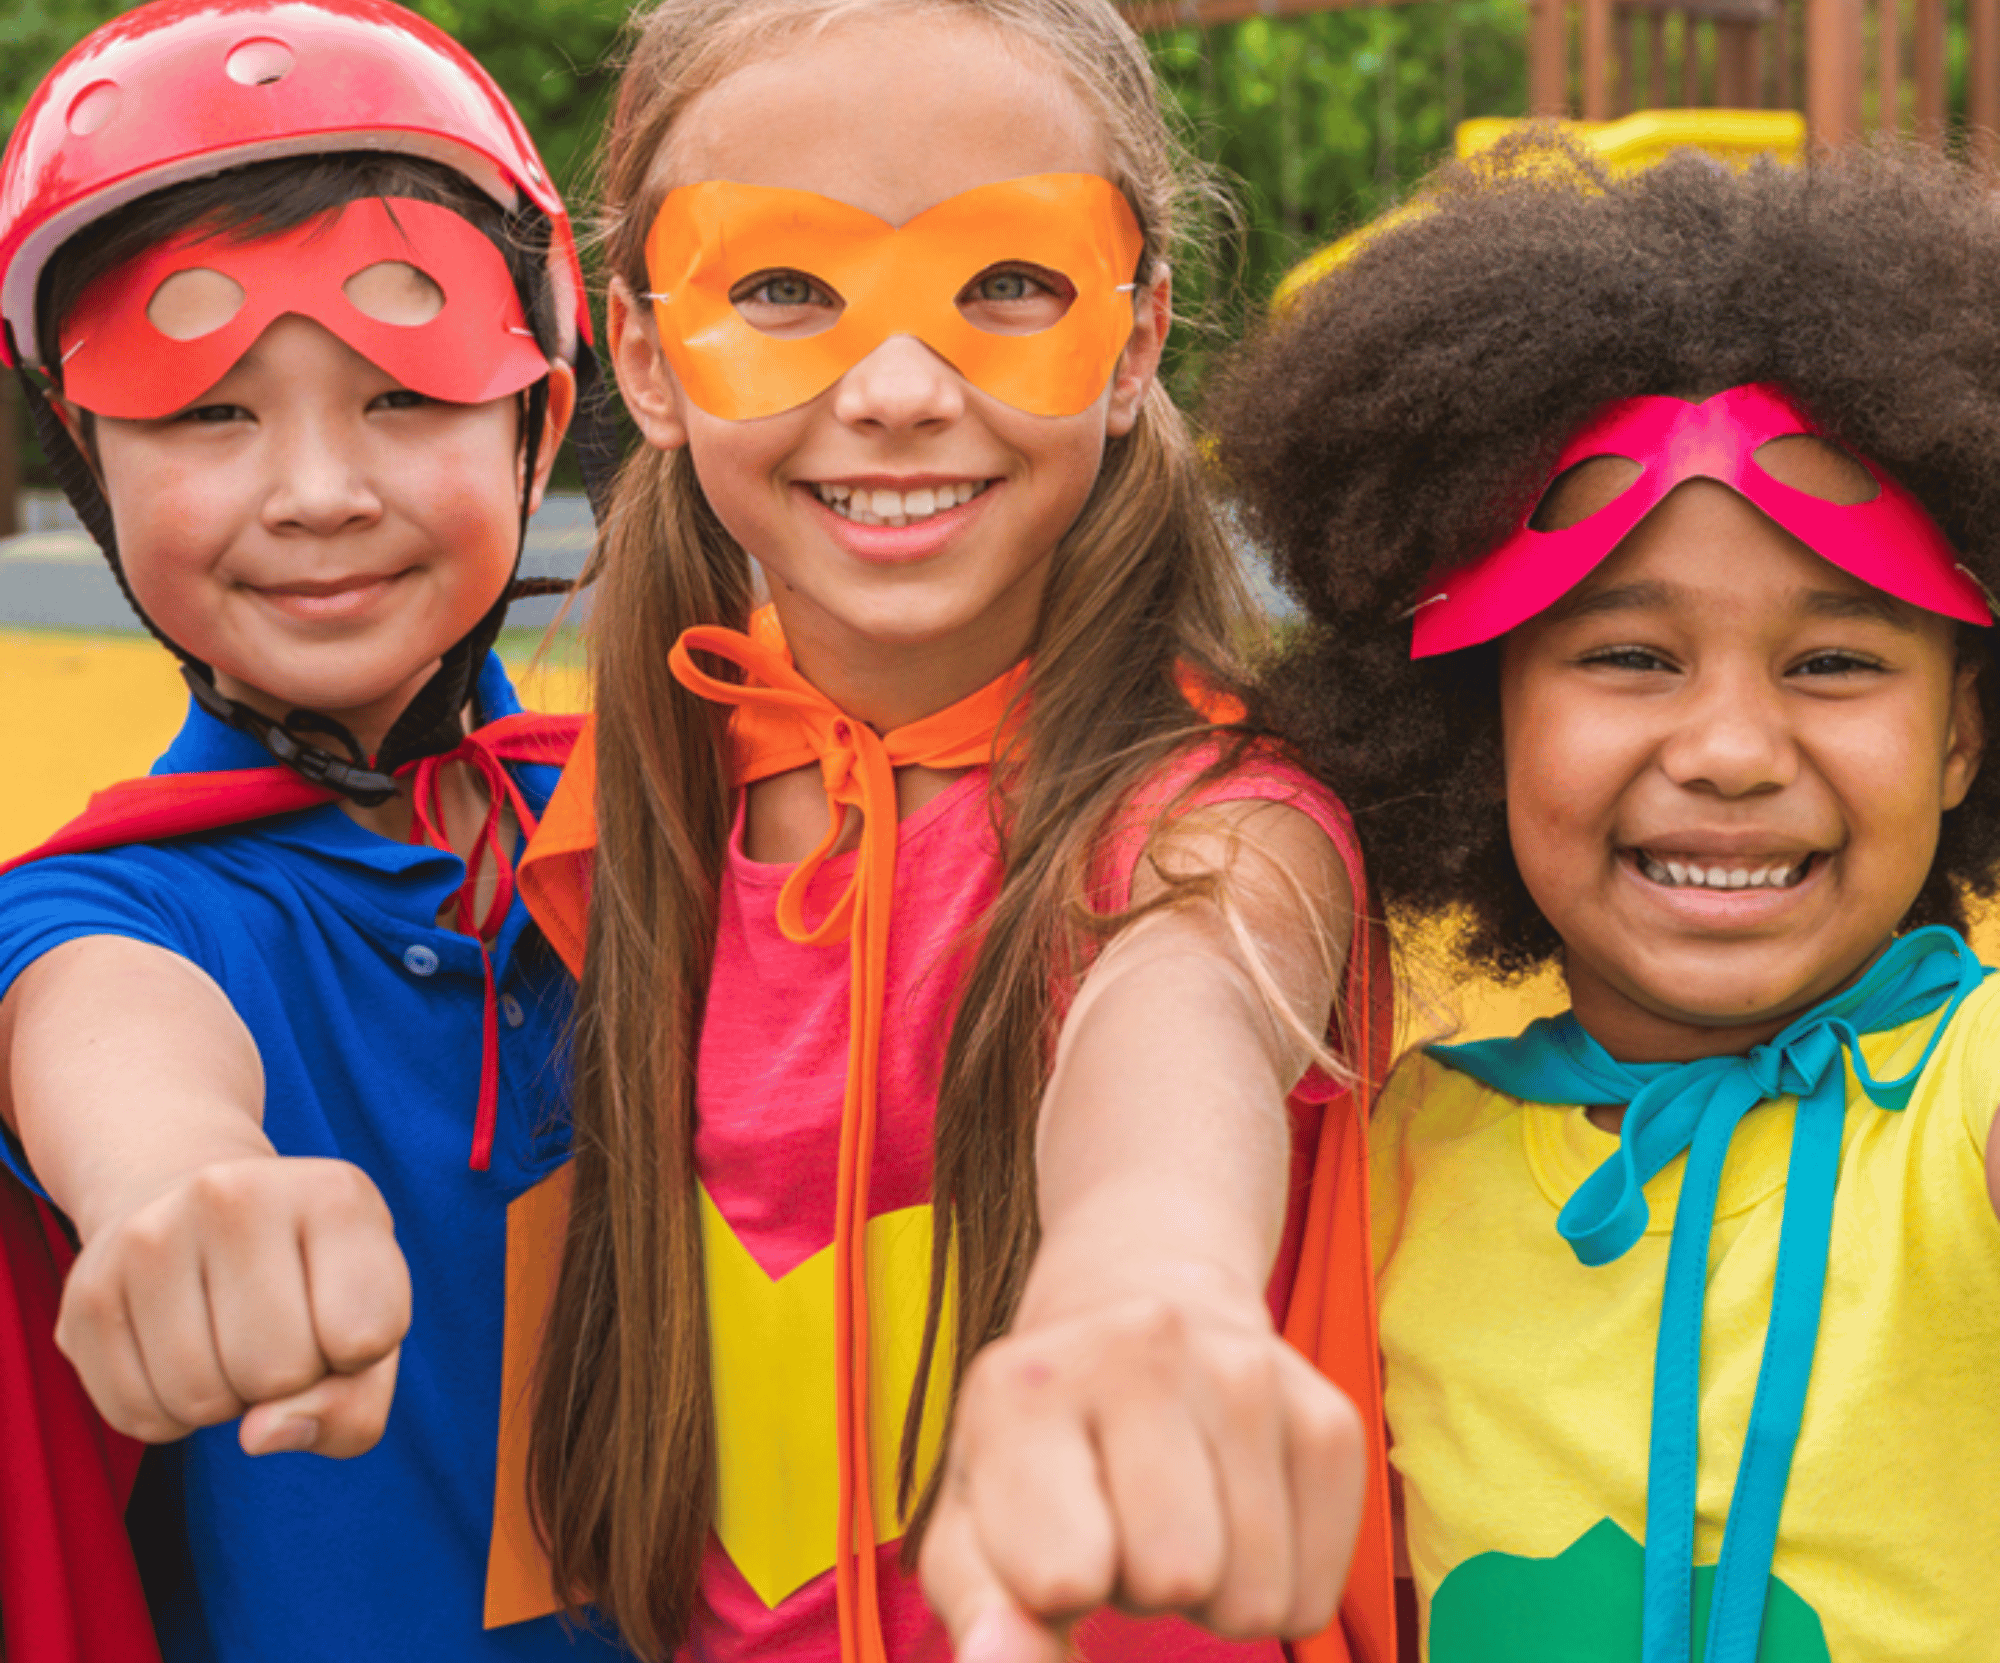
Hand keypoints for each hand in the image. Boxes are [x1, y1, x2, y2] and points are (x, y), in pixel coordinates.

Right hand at [55, 1155, 410, 1457]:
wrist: (207, 1211)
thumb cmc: (311, 1283)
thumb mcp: (370, 1326)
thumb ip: (352, 1406)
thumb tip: (259, 1435)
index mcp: (335, 1195)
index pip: (365, 1338)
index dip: (358, 1355)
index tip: (342, 1310)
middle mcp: (236, 1195)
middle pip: (278, 1374)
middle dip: (289, 1380)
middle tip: (280, 1326)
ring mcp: (149, 1236)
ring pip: (202, 1401)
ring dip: (226, 1401)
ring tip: (230, 1335)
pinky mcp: (86, 1292)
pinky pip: (138, 1416)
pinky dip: (170, 1413)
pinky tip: (182, 1350)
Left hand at [919, 1282, 1365, 1660]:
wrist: (1142, 1305)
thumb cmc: (1044, 1446)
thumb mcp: (975, 1518)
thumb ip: (979, 1602)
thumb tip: (998, 1660)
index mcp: (1027, 1387)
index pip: (1062, 1575)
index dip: (1059, 1594)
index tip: (1050, 1544)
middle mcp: (1142, 1351)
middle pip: (1174, 1581)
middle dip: (1143, 1587)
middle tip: (1120, 1522)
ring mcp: (1249, 1373)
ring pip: (1254, 1601)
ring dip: (1212, 1591)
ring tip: (1171, 1511)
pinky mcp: (1331, 1415)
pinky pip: (1313, 1599)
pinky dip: (1274, 1585)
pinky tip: (1233, 1507)